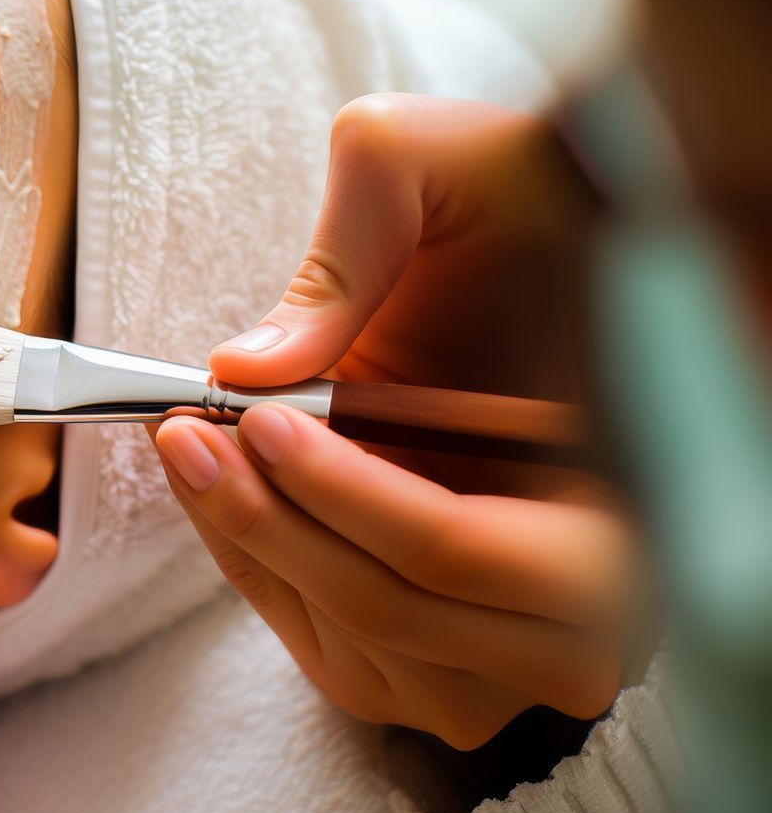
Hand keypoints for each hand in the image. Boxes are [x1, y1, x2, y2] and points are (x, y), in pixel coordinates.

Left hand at [153, 94, 643, 748]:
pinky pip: (353, 651)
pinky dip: (272, 576)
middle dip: (274, 524)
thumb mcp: (435, 161)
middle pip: (400, 607)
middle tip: (186, 437)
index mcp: (626, 485)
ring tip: (187, 452)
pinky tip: (221, 489)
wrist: (561, 223)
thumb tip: (250, 368)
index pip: (467, 548)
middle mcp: (602, 592)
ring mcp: (536, 633)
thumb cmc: (512, 181)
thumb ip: (355, 243)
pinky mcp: (472, 642)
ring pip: (371, 646)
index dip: (349, 494)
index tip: (259, 422)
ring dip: (261, 552)